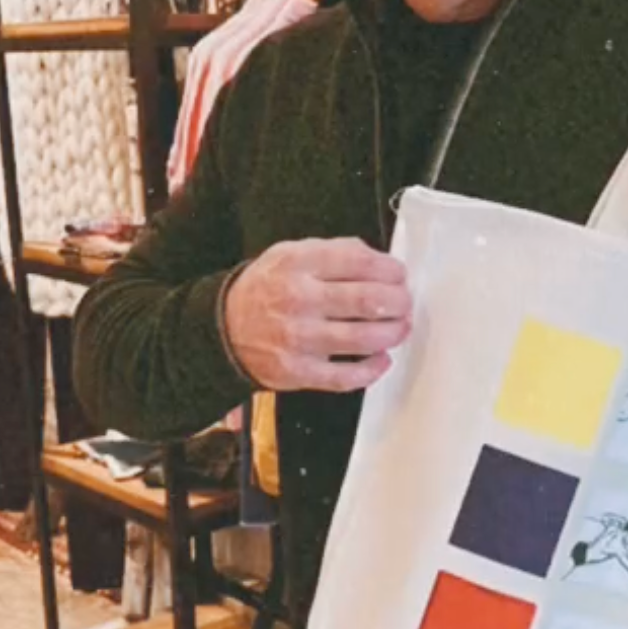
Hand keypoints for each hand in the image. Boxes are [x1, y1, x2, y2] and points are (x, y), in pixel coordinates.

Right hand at [222, 238, 410, 392]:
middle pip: (367, 301)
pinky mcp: (298, 372)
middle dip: (398, 301)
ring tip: (400, 327)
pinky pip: (346, 376)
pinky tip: (382, 359)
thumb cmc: (266, 289)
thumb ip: (335, 251)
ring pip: (362, 339)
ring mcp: (299, 338)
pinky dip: (372, 370)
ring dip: (392, 333)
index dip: (389, 269)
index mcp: (298, 264)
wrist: (223, 329)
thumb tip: (380, 261)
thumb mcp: (291, 254)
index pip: (359, 262)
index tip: (399, 274)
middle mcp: (298, 300)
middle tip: (404, 302)